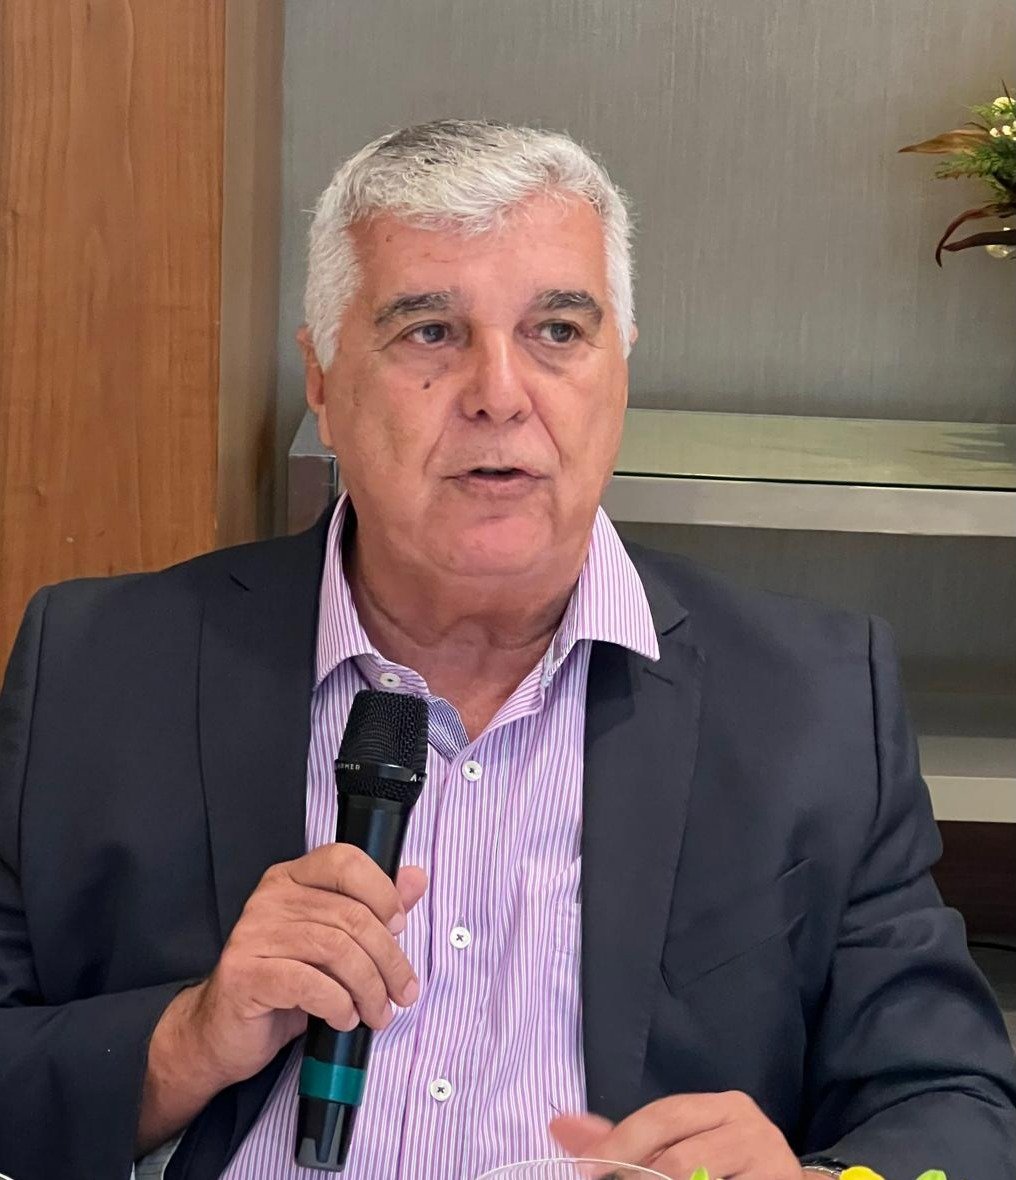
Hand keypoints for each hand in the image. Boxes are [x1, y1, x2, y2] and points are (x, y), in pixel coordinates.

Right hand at [137, 845, 426, 1152]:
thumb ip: (373, 909)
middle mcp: (270, 898)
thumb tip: (416, 878)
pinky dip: (338, 1004)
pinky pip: (308, 983)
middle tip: (403, 992)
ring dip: (369, 987)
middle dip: (388, 959)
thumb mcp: (333, 944)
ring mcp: (253, 934)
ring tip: (378, 1012)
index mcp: (292, 878)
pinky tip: (345, 1018)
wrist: (221, 1033)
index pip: (345, 861)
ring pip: (336, 950)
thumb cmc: (283, 985)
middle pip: (350, 915)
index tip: (400, 927)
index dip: (381, 891)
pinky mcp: (245, 975)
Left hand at [551, 1092, 803, 1179]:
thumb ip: (626, 1138)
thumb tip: (560, 1127)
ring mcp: (768, 1164)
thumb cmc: (726, 1164)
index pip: (664, 1116)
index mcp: (724, 1106)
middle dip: (639, 1175)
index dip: (622, 1141)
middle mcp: (749, 1128)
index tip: (587, 1167)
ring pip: (697, 1179)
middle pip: (680, 1156)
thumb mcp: (681, 1142)